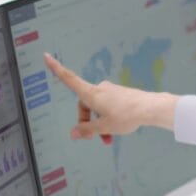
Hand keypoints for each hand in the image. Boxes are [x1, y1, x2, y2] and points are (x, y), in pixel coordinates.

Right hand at [43, 53, 178, 142]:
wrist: (150, 108)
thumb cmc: (125, 116)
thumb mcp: (104, 127)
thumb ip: (87, 130)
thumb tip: (72, 133)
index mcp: (91, 94)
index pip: (69, 79)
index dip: (56, 69)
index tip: (46, 56)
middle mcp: (99, 89)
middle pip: (85, 105)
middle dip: (87, 121)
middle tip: (95, 138)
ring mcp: (110, 91)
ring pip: (98, 109)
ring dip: (100, 123)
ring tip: (108, 139)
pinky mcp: (120, 95)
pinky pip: (108, 107)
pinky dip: (108, 119)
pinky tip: (116, 130)